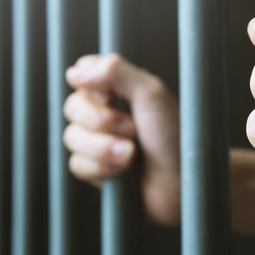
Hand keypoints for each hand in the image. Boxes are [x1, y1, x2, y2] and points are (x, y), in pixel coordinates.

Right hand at [64, 54, 180, 225]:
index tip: (110, 95)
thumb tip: (74, 72)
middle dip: (101, 120)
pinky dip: (102, 166)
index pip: (82, 74)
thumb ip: (114, 71)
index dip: (90, 86)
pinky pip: (78, 164)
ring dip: (103, 146)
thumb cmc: (176, 137)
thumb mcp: (151, 94)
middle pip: (72, 106)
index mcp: (119, 89)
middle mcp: (106, 113)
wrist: (183, 183)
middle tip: (132, 129)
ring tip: (132, 153)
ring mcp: (99, 142)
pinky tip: (124, 170)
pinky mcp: (96, 170)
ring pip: (72, 137)